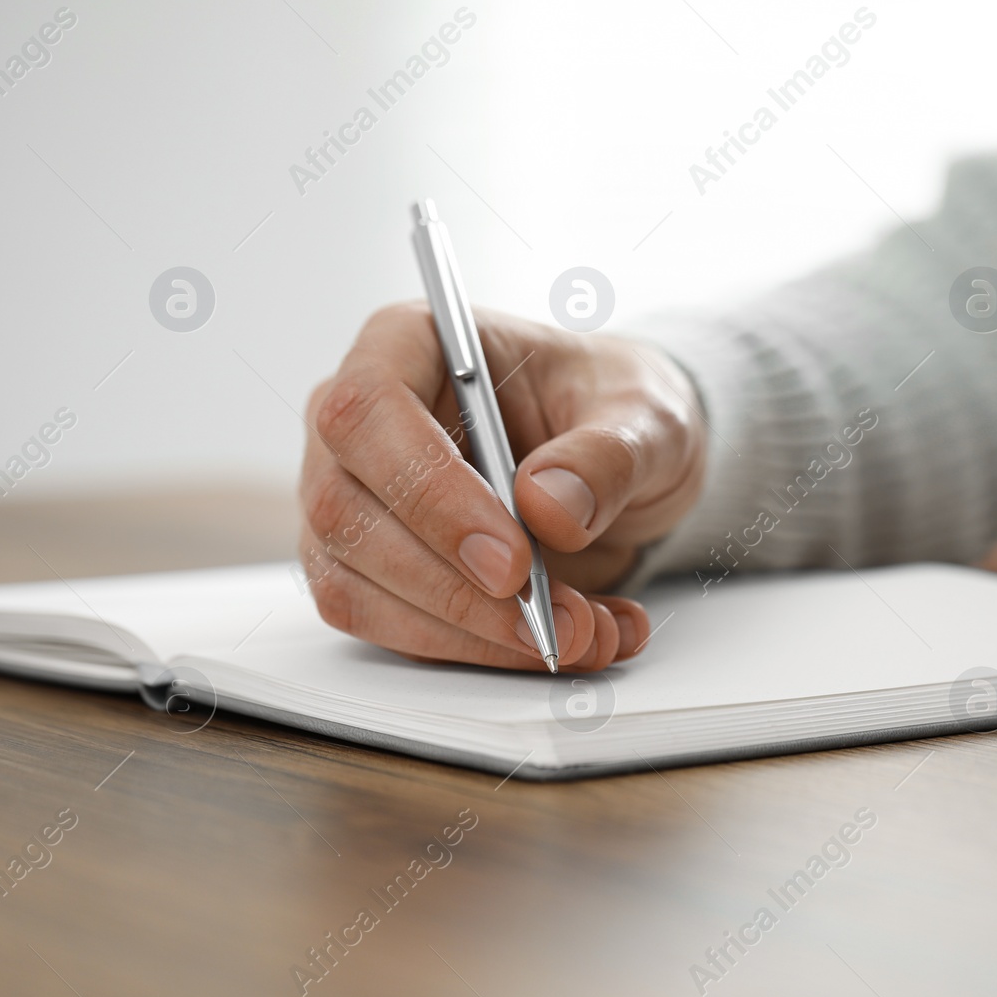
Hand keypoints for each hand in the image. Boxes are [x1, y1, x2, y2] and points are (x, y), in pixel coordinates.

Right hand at [298, 303, 706, 671]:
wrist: (625, 459)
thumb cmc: (615, 407)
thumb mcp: (646, 415)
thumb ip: (606, 454)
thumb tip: (548, 508)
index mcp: (409, 344)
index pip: (367, 412)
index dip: (429, 494)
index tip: (511, 561)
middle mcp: (361, 424)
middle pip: (350, 513)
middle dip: (459, 589)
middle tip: (561, 622)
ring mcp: (355, 501)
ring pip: (359, 587)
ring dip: (474, 635)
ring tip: (584, 635)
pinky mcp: (373, 571)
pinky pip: (396, 629)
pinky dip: (482, 652)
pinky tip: (567, 642)